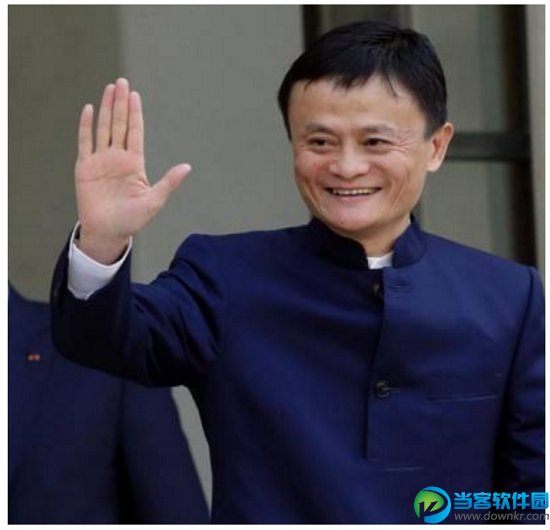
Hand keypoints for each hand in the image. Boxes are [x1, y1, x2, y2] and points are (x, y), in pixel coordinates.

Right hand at [75, 78, 191, 263]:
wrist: (108, 232)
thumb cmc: (132, 219)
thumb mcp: (154, 200)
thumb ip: (169, 182)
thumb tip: (188, 167)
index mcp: (134, 163)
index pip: (135, 132)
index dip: (134, 113)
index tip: (135, 95)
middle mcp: (118, 157)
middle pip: (119, 124)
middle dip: (120, 103)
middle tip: (122, 82)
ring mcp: (100, 160)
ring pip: (103, 128)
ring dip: (105, 108)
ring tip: (109, 88)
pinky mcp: (84, 167)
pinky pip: (85, 142)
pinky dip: (85, 126)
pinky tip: (88, 109)